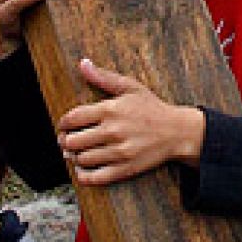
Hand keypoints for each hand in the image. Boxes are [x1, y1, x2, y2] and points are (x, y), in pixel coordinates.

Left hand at [57, 59, 205, 185]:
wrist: (178, 132)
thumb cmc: (153, 109)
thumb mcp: (131, 87)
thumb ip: (104, 77)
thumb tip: (83, 64)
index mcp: (110, 109)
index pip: (72, 119)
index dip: (63, 124)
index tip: (65, 126)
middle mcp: (112, 131)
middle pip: (72, 141)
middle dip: (66, 141)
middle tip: (69, 141)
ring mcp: (118, 152)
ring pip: (81, 159)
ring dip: (75, 157)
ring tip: (79, 152)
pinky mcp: (125, 169)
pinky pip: (94, 177)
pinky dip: (83, 175)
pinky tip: (84, 169)